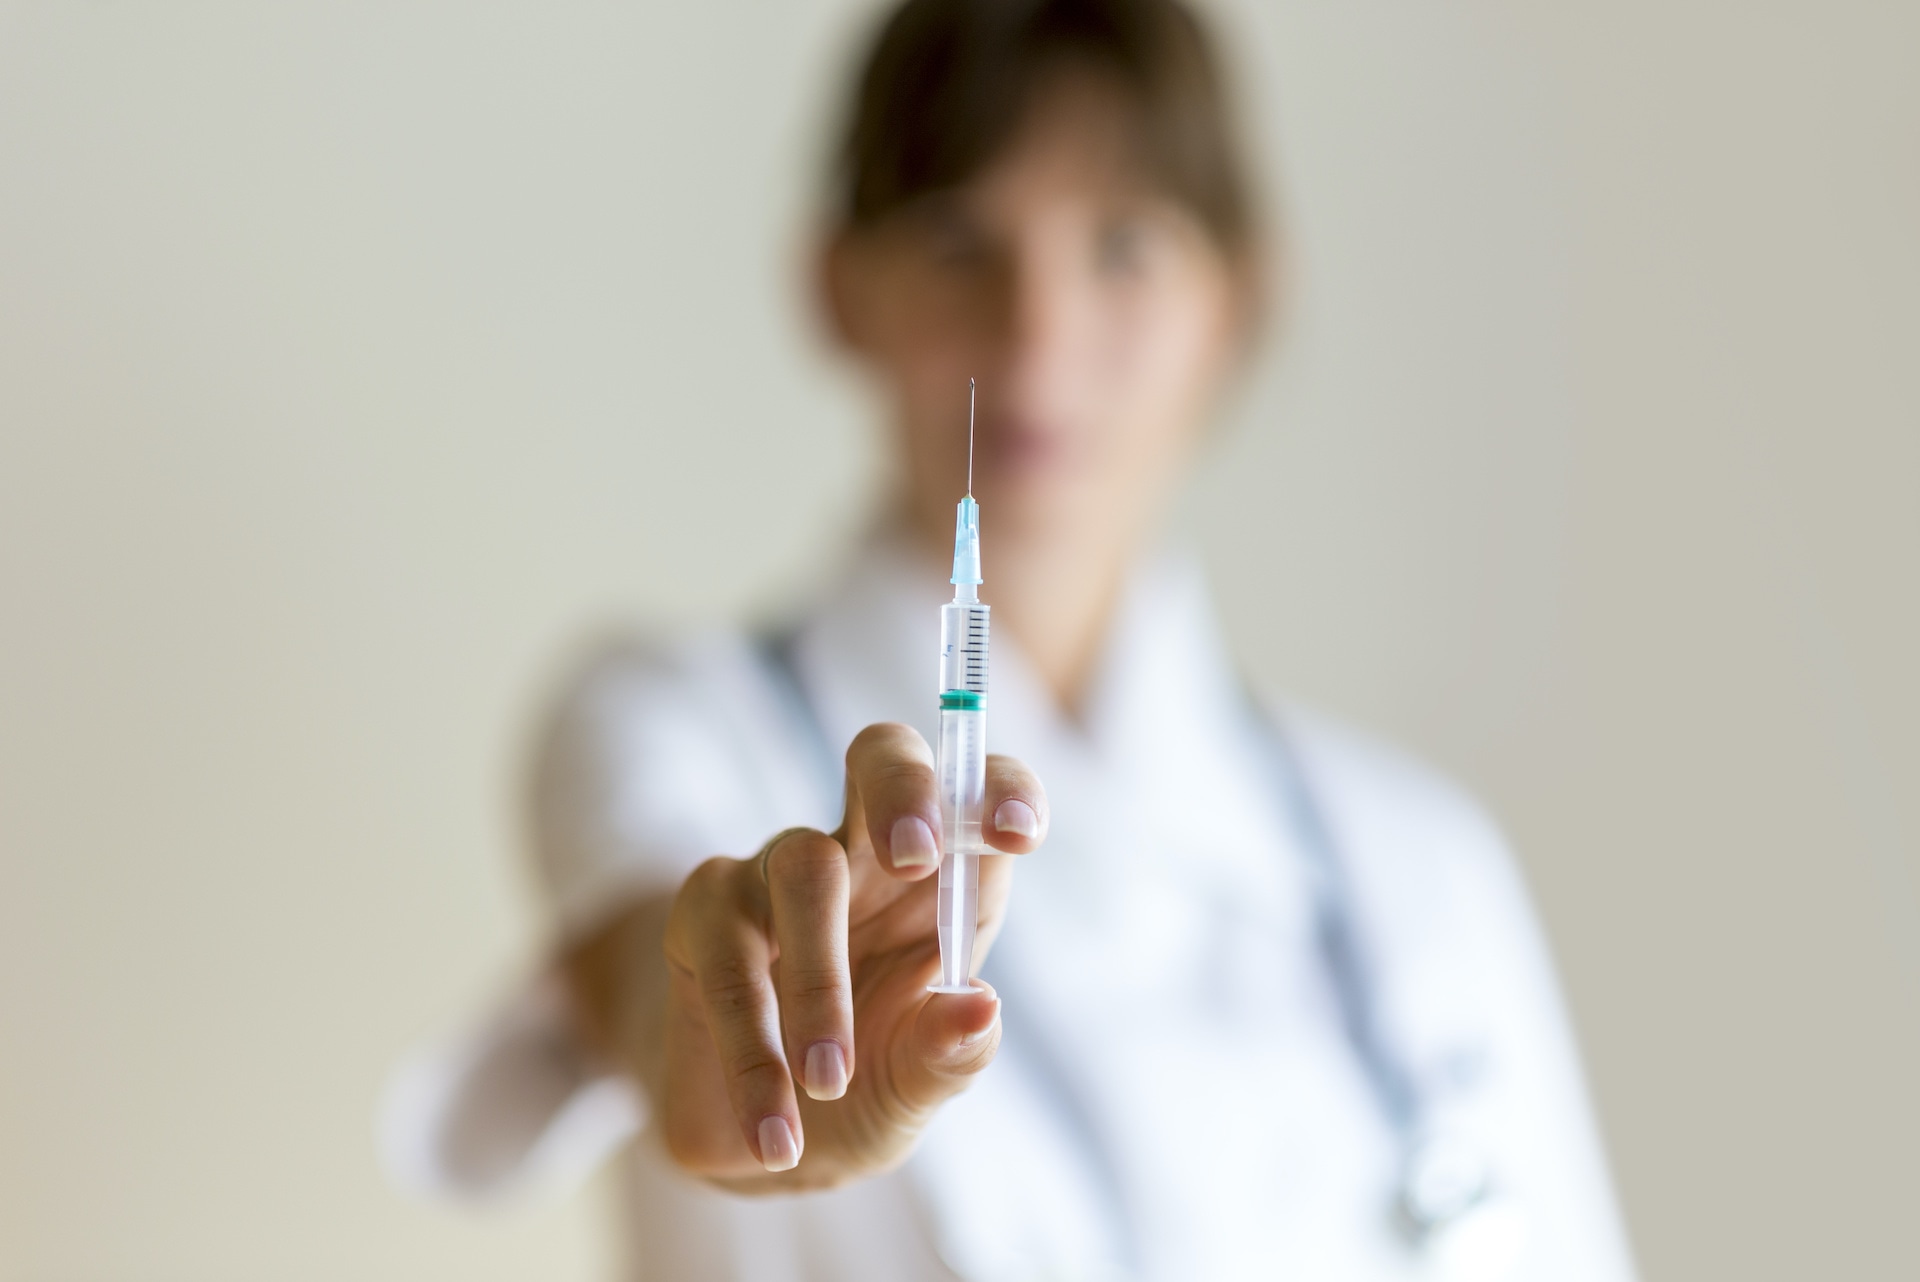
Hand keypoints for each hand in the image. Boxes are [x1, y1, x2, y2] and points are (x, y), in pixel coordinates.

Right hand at [565, 721, 1046, 1192]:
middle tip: (917, 858)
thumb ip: (950, 1051)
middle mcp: (862, 850)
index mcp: (942, 877)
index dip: (1002, 792)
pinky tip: (773, 1130)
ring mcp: (775, 870)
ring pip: (802, 867)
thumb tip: (978, 1008)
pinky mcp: (703, 914)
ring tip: (829, 1081)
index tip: (1017, 836)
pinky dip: (753, 1051)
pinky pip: (728, 958)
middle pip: (880, 756)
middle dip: (904, 793)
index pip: (979, 790)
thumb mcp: (918, 1082)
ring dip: (820, 981)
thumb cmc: (866, 1087)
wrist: (764, 1143)